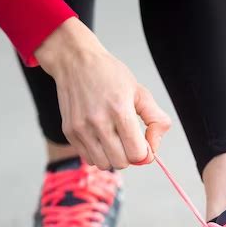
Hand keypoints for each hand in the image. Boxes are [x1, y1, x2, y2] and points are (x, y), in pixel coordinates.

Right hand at [35, 18, 170, 168]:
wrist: (75, 61)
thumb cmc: (110, 76)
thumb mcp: (141, 92)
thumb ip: (156, 121)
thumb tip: (153, 151)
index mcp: (120, 110)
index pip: (137, 153)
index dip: (144, 152)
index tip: (142, 142)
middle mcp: (98, 121)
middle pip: (121, 162)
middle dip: (129, 155)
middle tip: (128, 140)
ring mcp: (81, 128)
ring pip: (104, 164)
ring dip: (113, 157)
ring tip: (114, 140)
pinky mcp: (69, 132)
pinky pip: (89, 158)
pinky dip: (98, 154)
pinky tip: (100, 138)